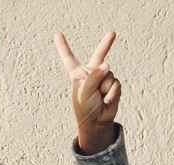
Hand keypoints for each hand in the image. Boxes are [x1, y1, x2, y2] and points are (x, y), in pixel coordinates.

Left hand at [54, 31, 120, 153]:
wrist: (97, 122)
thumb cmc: (85, 108)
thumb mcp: (84, 92)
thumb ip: (93, 77)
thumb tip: (106, 64)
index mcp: (77, 75)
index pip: (69, 58)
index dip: (63, 46)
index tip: (58, 34)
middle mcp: (91, 74)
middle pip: (99, 55)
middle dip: (106, 44)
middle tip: (112, 33)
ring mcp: (103, 78)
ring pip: (109, 74)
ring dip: (105, 87)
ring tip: (99, 97)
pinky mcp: (113, 85)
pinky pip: (116, 83)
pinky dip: (111, 93)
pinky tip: (106, 100)